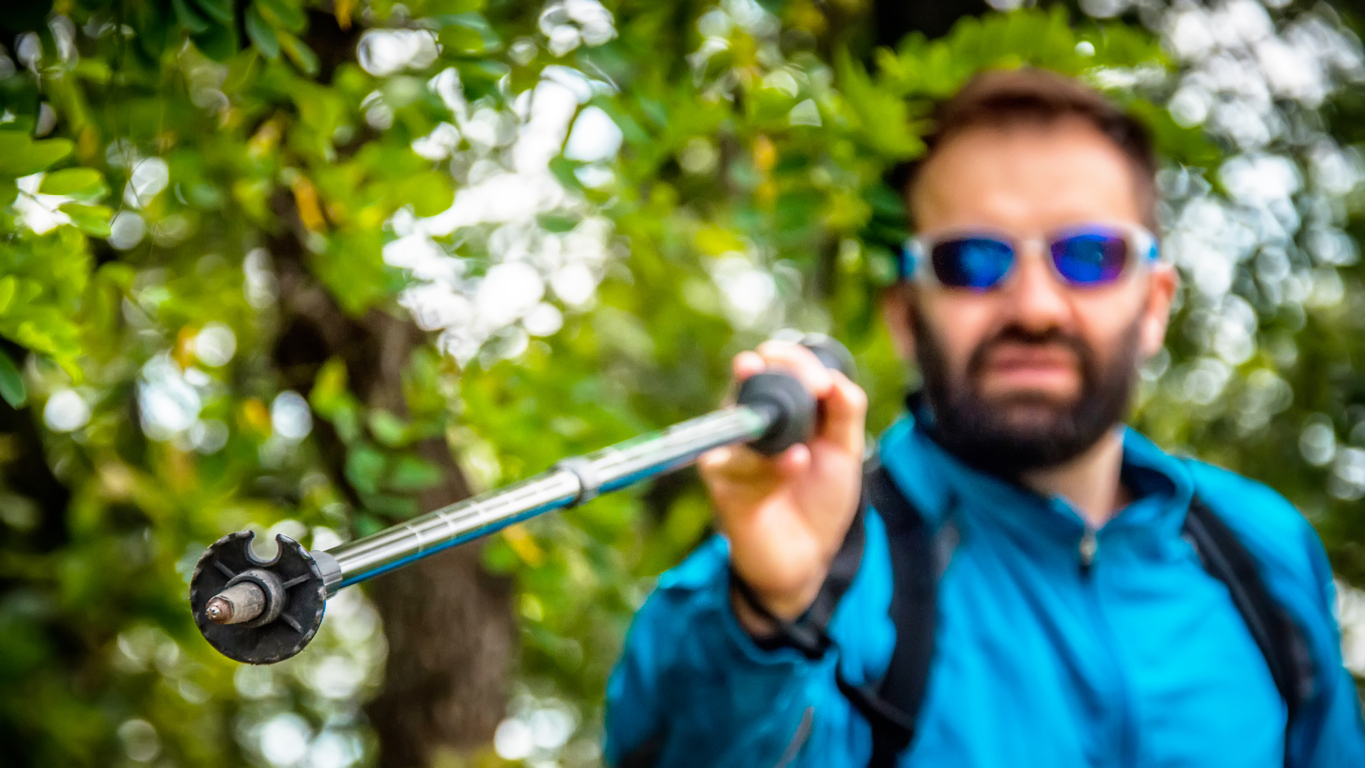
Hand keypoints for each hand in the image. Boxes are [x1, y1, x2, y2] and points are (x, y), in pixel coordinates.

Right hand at [698, 341, 866, 629]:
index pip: (774, 363)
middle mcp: (748, 419)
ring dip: (779, 431)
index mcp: (779, 405)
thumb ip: (845, 411)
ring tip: (804, 455)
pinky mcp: (720, 480)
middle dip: (778, 373)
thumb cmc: (820, 498)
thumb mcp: (845, 450)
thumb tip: (836, 378)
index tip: (822, 382)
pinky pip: (738, 461)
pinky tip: (795, 466)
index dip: (794, 360)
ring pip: (742, 418)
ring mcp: (730, 448)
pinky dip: (771, 465)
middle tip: (813, 387)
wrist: (808, 555)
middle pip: (748, 376)